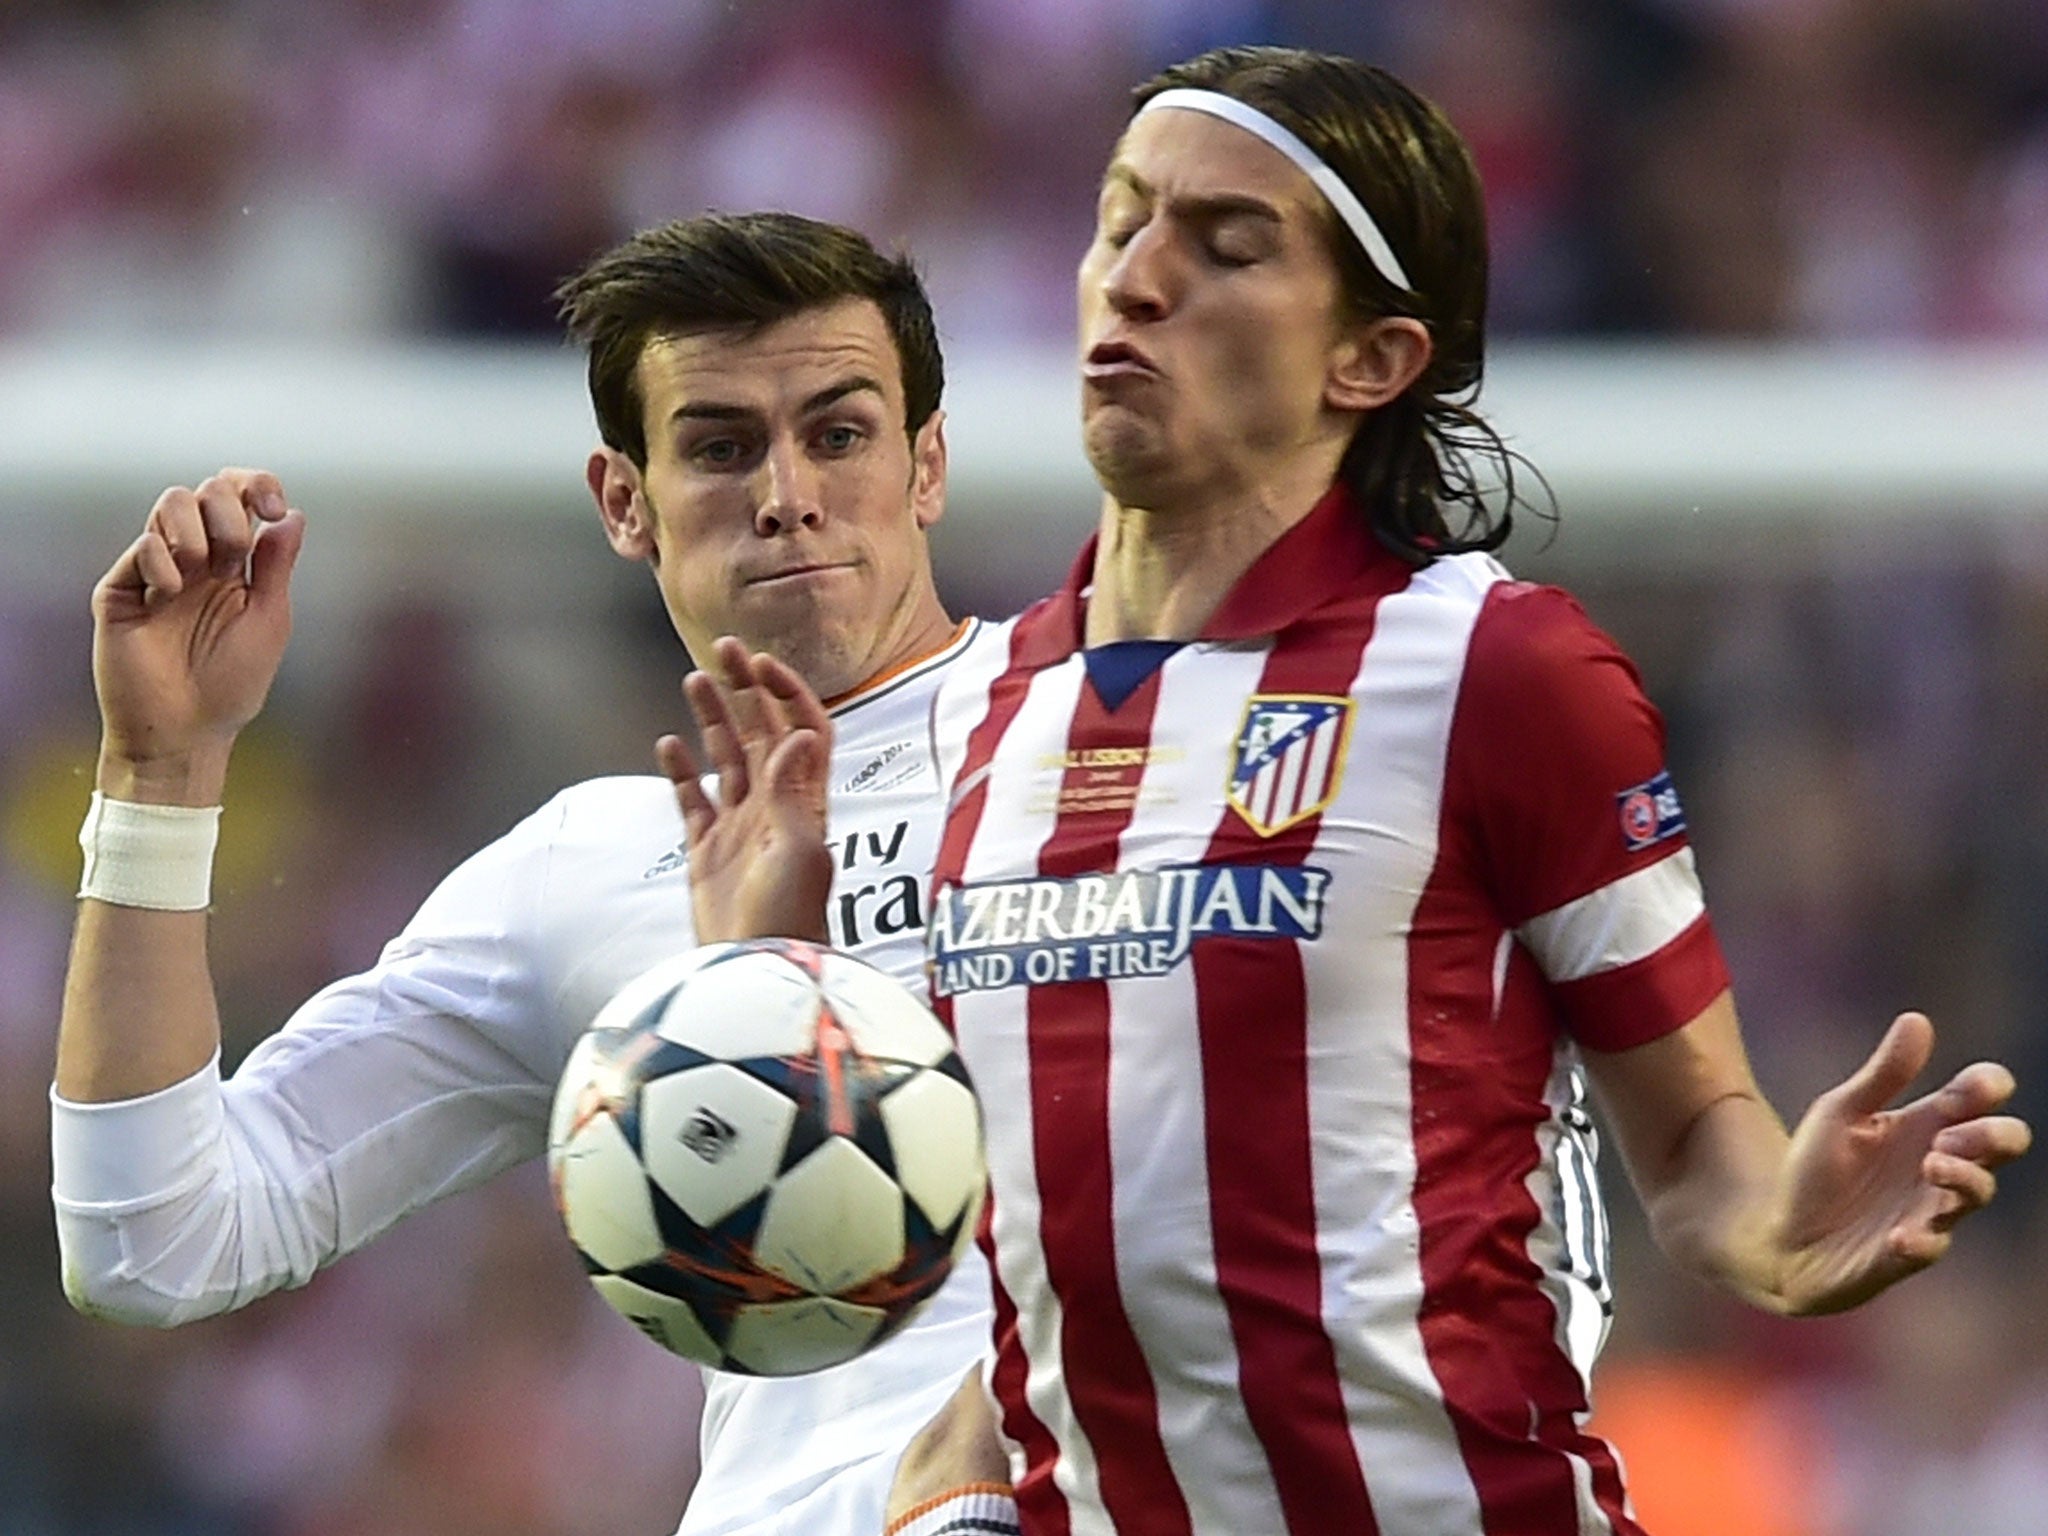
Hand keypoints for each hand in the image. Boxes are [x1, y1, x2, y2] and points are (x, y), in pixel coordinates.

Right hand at [92, 468, 304, 803]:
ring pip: (172, 502)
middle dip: (229, 511)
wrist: (185, 730)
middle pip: (209, 490)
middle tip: (234, 556)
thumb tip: (292, 514)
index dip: (257, 485)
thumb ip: (277, 565)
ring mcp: (157, 570)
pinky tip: (168, 594)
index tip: (272, 506)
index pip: (242, 499)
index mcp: (236, 563)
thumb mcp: (269, 619)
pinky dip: (162, 561)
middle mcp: (196, 559)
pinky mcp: (121, 588)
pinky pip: (143, 545)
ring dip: (196, 529)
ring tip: (200, 572)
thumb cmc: (232, 683)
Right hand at [659, 636, 832, 944]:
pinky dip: (681, 773)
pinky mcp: (708, 854)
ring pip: (726, 759)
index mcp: (805, 803)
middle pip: (761, 734)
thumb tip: (799, 733)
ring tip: (692, 679)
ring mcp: (741, 830)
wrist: (757, 974)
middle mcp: (776, 809)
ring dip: (712, 719)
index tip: (761, 664)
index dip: (787, 694)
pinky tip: (667, 744)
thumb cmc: (788, 920)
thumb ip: (791, 794)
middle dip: (744, 689)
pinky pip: (694, 803)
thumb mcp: (797, 852)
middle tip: (722, 646)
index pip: (804, 731)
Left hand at [1768, 1012, 2030, 1313]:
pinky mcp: (1907, 1252)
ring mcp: (1929, 1209)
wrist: (1779, 1233)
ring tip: (1932, 1164)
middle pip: (2004, 1142)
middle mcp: (1939, 1164)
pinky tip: (1898, 1235)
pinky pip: (1931, 1247)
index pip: (1983, 1096)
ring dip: (1964, 1177)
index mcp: (1926, 1123)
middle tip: (1946, 1135)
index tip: (1975, 1087)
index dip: (1989, 1086)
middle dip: (1993, 1133)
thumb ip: (1882, 1074)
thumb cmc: (1817, 1169)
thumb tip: (1918, 1019)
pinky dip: (1920, 1240)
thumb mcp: (1841, 1112)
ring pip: (1978, 1192)